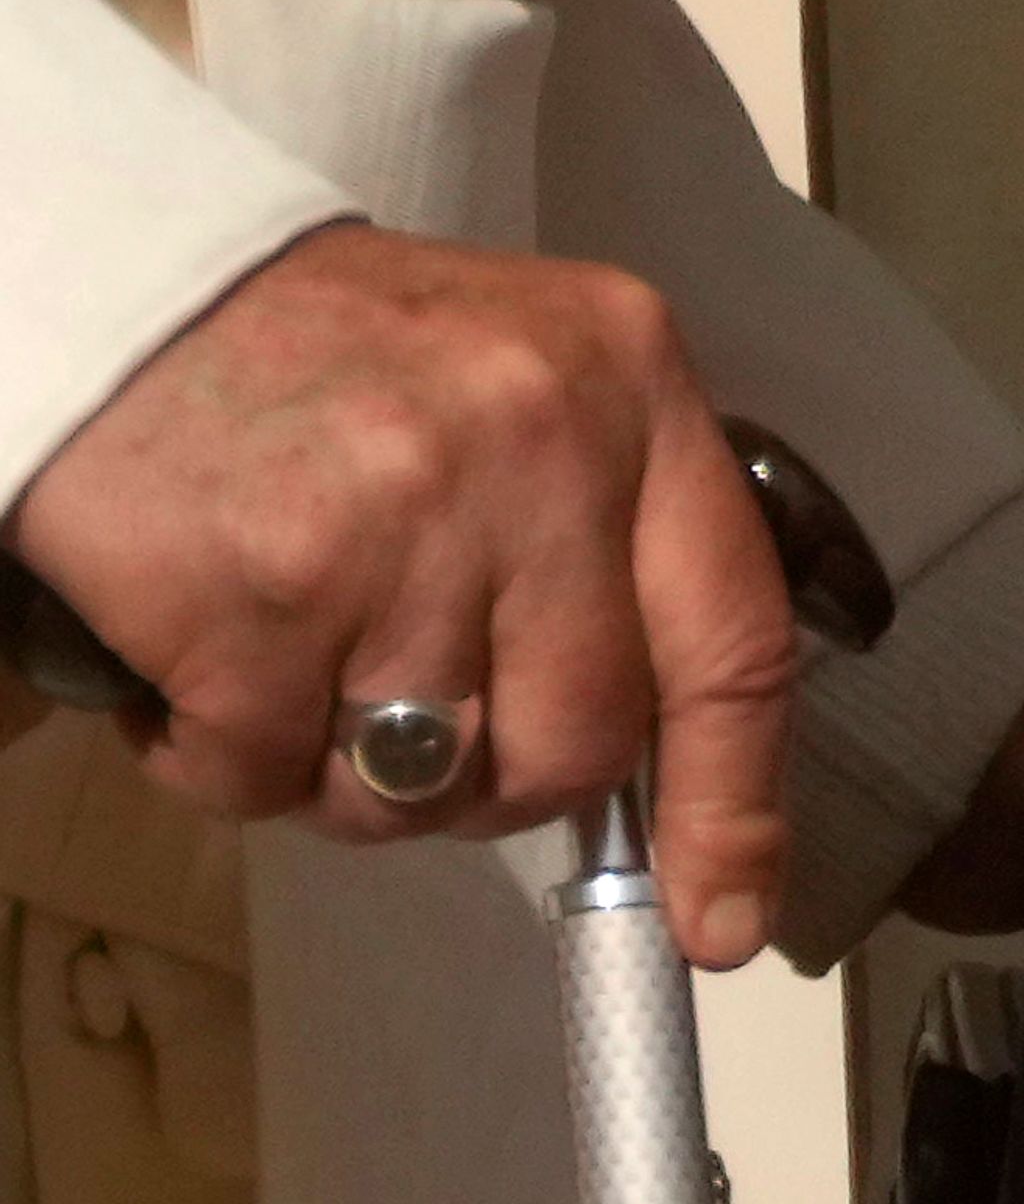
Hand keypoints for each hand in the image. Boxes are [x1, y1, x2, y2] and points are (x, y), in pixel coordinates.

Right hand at [10, 224, 797, 964]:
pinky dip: (222, 756)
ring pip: (424, 780)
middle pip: (578, 742)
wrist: (108, 284)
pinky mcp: (267, 587)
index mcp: (631, 383)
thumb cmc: (323, 360)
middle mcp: (542, 443)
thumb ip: (607, 555)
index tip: (721, 919)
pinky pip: (271, 775)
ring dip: (347, 773)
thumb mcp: (521, 390)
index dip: (734, 804)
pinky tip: (201, 656)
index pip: (735, 642)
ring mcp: (407, 517)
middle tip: (406, 719)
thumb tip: (668, 794)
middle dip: (491, 780)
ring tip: (291, 661)